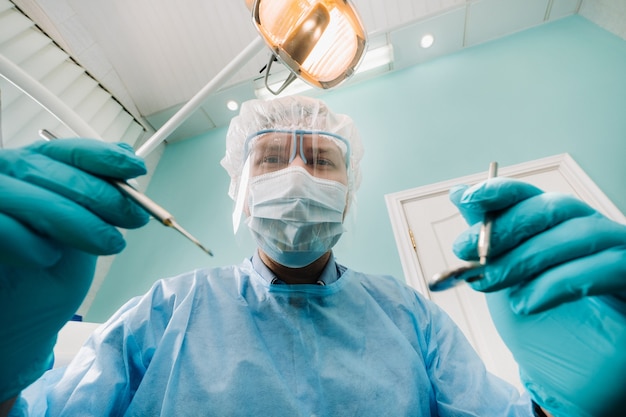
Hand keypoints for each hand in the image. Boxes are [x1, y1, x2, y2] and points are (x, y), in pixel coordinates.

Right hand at [0, 139, 148, 403]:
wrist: (18, 323)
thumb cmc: (47, 277)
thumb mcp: (85, 233)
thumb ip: (100, 198)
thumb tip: (128, 158)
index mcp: (33, 170)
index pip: (66, 150)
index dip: (103, 156)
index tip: (136, 169)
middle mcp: (3, 179)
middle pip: (45, 168)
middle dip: (98, 193)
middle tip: (135, 219)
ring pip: (20, 194)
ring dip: (72, 218)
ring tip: (108, 244)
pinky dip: (29, 242)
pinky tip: (49, 259)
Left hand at [450, 177, 625, 416]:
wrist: (578, 372)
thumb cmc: (543, 319)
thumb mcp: (506, 275)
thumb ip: (487, 237)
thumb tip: (458, 193)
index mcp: (563, 225)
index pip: (536, 195)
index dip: (503, 191)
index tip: (468, 197)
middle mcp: (596, 231)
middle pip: (557, 208)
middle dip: (506, 226)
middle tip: (463, 248)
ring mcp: (621, 252)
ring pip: (581, 234)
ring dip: (525, 257)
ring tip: (487, 282)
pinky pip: (605, 269)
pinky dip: (559, 283)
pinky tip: (525, 304)